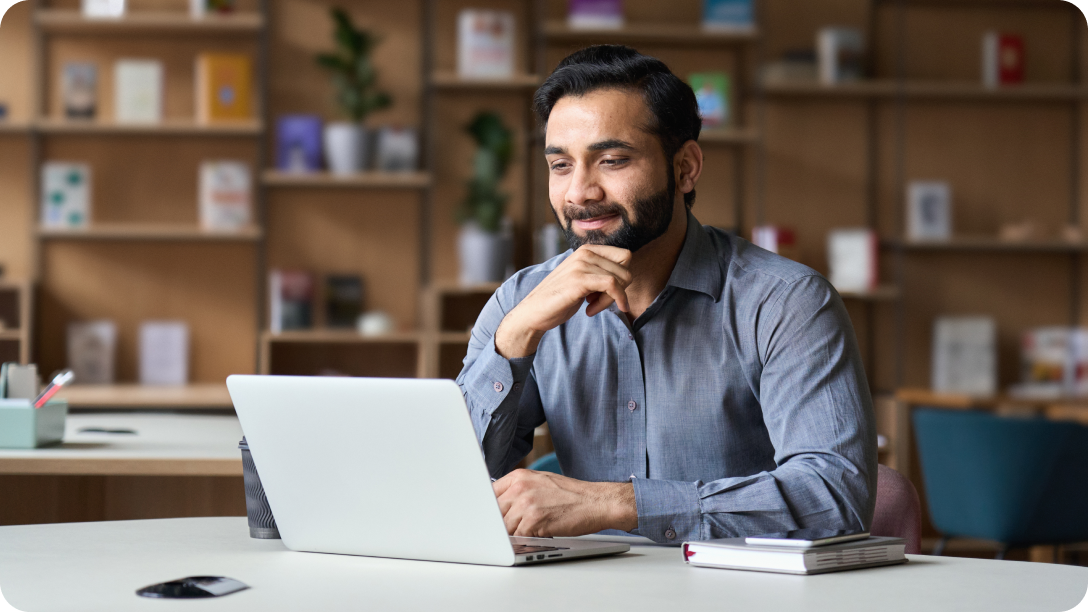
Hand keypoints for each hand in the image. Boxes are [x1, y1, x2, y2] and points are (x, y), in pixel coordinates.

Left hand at [492, 469, 637, 536]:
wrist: (596, 502)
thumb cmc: (571, 495)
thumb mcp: (540, 482)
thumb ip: (518, 490)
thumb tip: (499, 505)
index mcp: (518, 476)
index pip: (489, 494)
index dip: (488, 510)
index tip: (487, 519)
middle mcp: (519, 487)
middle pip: (493, 512)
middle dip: (499, 524)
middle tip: (508, 530)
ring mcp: (526, 503)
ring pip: (503, 527)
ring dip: (513, 534)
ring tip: (529, 532)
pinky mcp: (534, 520)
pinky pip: (517, 537)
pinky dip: (523, 540)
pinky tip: (535, 536)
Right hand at [495, 245, 631, 357]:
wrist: (533, 312)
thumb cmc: (559, 298)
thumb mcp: (582, 279)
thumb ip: (600, 272)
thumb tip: (627, 276)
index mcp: (586, 250)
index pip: (624, 256)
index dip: (622, 277)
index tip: (607, 293)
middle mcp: (585, 253)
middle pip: (626, 268)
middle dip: (619, 290)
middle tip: (599, 302)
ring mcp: (581, 264)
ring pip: (620, 279)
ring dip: (611, 299)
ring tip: (592, 307)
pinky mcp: (580, 279)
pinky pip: (613, 286)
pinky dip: (612, 301)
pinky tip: (591, 311)